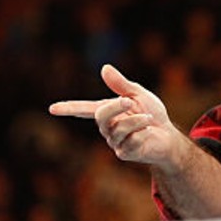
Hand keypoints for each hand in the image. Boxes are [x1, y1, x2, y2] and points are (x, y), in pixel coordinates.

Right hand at [49, 64, 183, 168]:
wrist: (168, 136)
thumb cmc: (152, 114)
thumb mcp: (138, 95)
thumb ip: (121, 84)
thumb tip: (104, 68)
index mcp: (107, 112)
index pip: (84, 109)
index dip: (68, 108)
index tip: (52, 108)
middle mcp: (107, 127)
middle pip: (101, 115)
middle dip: (115, 106)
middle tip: (129, 101)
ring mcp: (115, 141)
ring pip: (117, 128)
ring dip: (136, 120)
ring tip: (148, 117)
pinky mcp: (125, 153)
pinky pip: (130, 140)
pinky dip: (143, 132)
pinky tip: (149, 132)